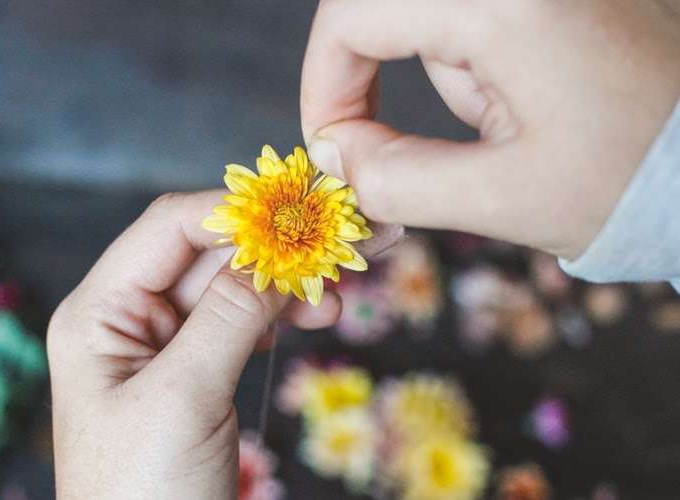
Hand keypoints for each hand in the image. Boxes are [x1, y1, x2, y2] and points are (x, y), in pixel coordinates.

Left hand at [47, 191, 343, 498]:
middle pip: (207, 254)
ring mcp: (164, 345)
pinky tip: (314, 315)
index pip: (169, 228)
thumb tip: (276, 253)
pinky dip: (280, 315)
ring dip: (286, 283)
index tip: (298, 210)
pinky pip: (242, 324)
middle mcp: (128, 318)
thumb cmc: (143, 491)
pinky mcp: (196, 371)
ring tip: (340, 289)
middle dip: (273, 247)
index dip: (235, 212)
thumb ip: (228, 317)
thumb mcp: (183, 398)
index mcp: (100, 312)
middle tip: (340, 239)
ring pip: (232, 288)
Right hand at [301, 0, 679, 259]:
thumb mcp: (505, 198)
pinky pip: (473, 18)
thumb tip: (336, 158)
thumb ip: (398, 182)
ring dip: (448, 81)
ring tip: (515, 128)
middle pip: (385, 8)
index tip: (333, 149)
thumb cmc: (634, 181)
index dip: (325, 85)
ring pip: (430, 18)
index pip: (354, 15)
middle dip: (378, 85)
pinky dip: (475, 66)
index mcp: (503, 2)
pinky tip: (533, 103)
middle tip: (409, 149)